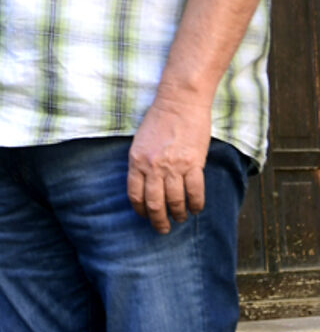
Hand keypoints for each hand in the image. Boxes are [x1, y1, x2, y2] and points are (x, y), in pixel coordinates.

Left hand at [127, 94, 210, 233]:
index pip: (134, 194)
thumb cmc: (159, 119)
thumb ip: (142, 162)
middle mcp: (153, 167)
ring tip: (181, 219)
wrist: (179, 102)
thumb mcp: (140, 141)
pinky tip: (196, 209)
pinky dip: (196, 205)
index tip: (145, 217)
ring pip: (175, 201)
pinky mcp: (193, 164)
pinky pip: (195, 192)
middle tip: (163, 229)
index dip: (140, 210)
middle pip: (154, 203)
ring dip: (178, 214)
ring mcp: (174, 167)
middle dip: (158, 221)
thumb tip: (146, 184)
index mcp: (136, 160)